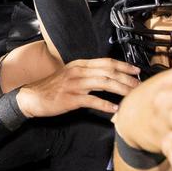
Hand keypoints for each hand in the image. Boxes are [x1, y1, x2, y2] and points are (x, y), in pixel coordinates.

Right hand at [16, 58, 139, 117]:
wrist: (32, 97)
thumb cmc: (53, 88)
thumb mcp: (70, 74)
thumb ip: (87, 73)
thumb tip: (107, 77)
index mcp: (80, 64)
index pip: (106, 62)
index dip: (123, 66)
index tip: (136, 71)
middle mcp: (78, 71)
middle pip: (109, 72)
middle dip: (127, 79)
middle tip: (139, 85)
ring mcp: (74, 84)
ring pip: (104, 84)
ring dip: (121, 90)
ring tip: (132, 96)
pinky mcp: (71, 98)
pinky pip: (92, 100)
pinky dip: (105, 104)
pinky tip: (115, 109)